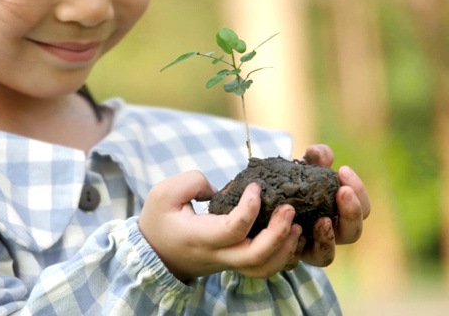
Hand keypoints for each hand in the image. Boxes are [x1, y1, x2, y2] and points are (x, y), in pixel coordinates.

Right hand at [139, 171, 302, 281]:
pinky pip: (264, 267)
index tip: (255, 187)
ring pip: (264, 268)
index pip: (233, 230)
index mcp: (199, 237)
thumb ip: (193, 182)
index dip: (250, 208)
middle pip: (256, 256)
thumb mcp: (163, 193)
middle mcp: (217, 255)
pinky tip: (289, 234)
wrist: (155, 252)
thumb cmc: (159, 220)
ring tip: (295, 225)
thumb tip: (223, 188)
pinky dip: (282, 254)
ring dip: (285, 248)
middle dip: (278, 232)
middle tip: (289, 209)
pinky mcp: (235, 262)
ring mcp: (228, 262)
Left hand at [294, 144, 370, 267]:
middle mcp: (329, 235)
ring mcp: (308, 249)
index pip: (362, 208)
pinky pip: (296, 260)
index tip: (343, 170)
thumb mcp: (303, 168)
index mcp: (340, 214)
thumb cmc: (291, 184)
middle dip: (352, 212)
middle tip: (342, 192)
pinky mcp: (288, 256)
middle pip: (353, 233)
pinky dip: (297, 249)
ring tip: (322, 220)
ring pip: (327, 256)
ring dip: (328, 238)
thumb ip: (315, 158)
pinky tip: (294, 232)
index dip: (358, 191)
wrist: (263, 199)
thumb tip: (319, 152)